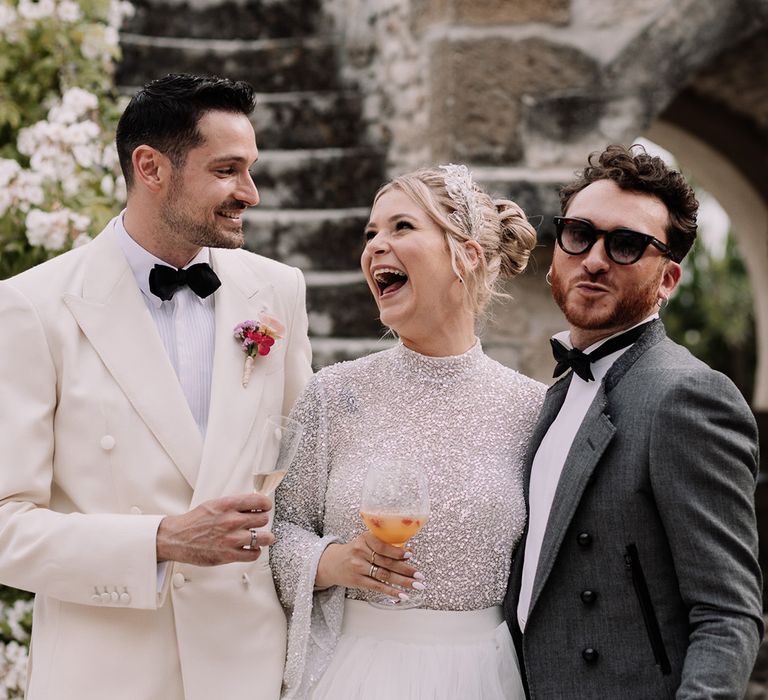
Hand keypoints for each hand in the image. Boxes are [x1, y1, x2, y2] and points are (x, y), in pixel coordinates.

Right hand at [156, 493, 274, 564]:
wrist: (177, 538)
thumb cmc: (195, 522)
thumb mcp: (215, 504)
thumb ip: (234, 505)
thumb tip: (253, 504)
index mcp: (228, 505)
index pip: (259, 501)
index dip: (266, 504)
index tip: (265, 507)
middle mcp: (232, 521)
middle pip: (263, 519)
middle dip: (262, 520)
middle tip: (257, 523)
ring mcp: (231, 539)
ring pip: (264, 537)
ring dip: (265, 537)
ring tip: (261, 537)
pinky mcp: (229, 555)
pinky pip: (253, 554)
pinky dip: (255, 551)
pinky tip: (250, 548)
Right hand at [315, 532, 423, 599]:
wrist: (332, 563)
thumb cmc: (354, 551)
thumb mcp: (366, 543)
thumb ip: (384, 546)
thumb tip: (409, 552)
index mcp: (364, 538)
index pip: (383, 546)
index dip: (397, 552)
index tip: (411, 556)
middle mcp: (360, 552)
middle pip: (386, 562)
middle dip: (406, 570)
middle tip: (420, 576)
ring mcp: (358, 567)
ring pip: (384, 575)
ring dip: (402, 582)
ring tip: (416, 585)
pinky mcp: (357, 580)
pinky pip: (377, 586)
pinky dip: (391, 591)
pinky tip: (402, 594)